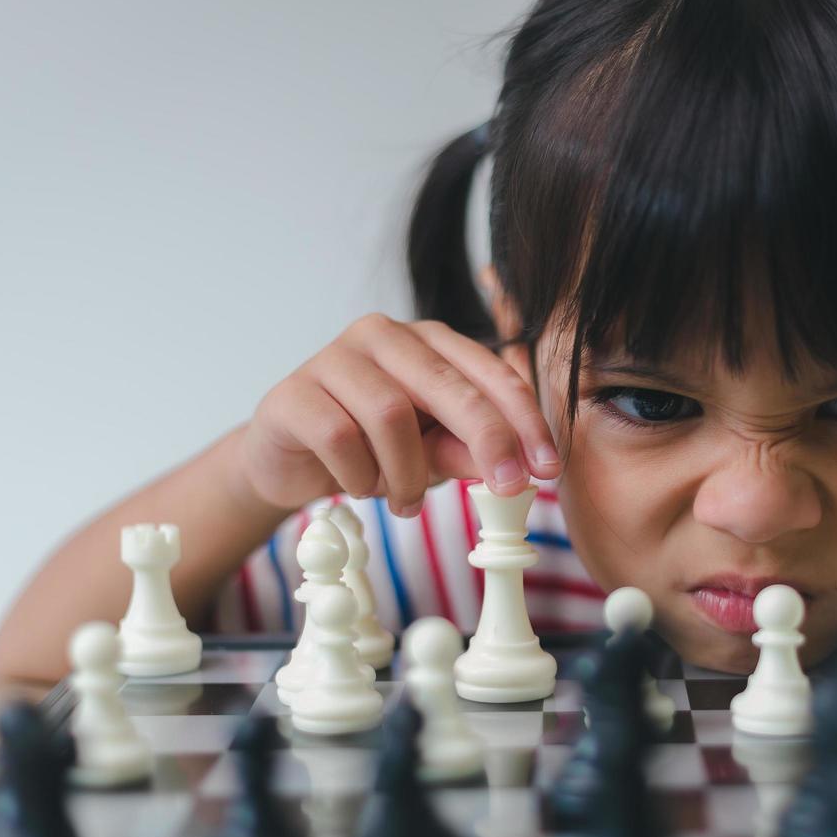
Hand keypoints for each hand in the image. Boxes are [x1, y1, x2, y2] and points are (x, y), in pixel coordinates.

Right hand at [237, 315, 560, 513]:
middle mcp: (383, 336)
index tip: (548, 468)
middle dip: (487, 439)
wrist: (289, 462)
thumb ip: (470, 452)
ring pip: (391, 414)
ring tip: (404, 500)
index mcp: (429, 341)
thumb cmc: (371, 448)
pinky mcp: (292, 393)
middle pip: (448, 385)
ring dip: (407, 472)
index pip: (490, 373)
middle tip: (507, 487)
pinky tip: (360, 487)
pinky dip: (360, 475)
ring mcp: (334, 358)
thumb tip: (520, 469)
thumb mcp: (433, 453)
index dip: (525, 421)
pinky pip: (340, 437)